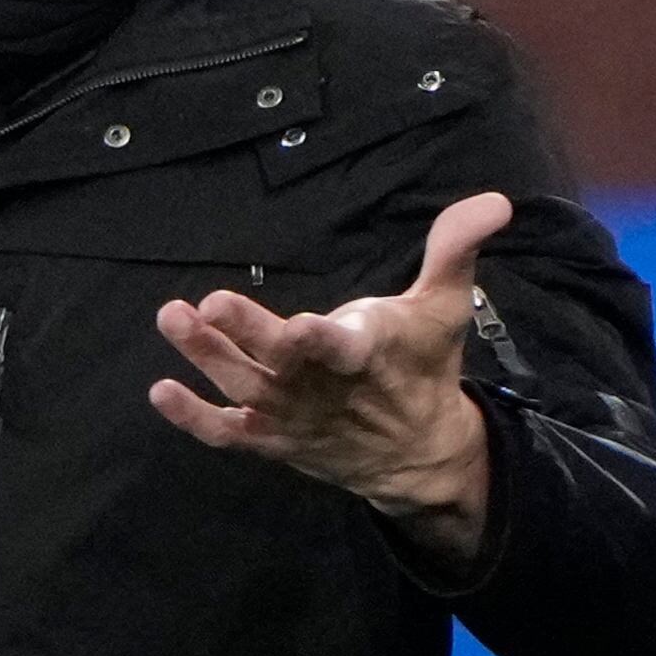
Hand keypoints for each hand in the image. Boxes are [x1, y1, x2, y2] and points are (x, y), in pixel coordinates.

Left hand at [150, 191, 512, 564]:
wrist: (420, 456)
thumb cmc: (424, 368)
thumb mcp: (444, 307)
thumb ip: (455, 249)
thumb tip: (495, 200)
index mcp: (368, 354)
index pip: (344, 347)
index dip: (321, 340)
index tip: (300, 325)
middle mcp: (324, 389)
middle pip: (280, 365)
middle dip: (247, 336)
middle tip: (208, 304)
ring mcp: (293, 418)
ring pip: (244, 388)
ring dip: (206, 356)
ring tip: (172, 317)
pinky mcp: (272, 440)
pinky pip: (227, 433)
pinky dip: (192, 418)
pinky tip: (160, 390)